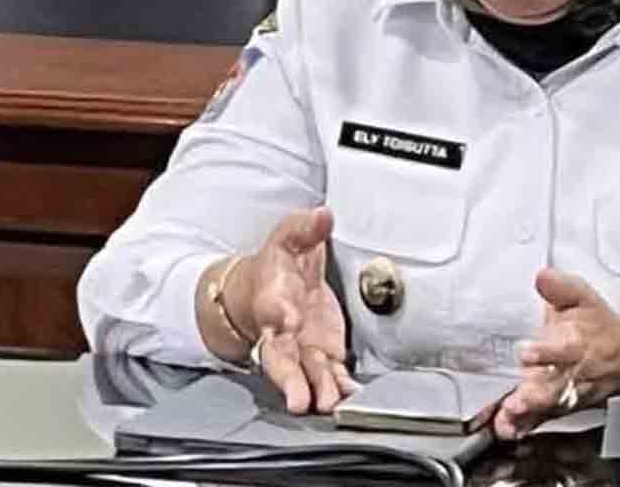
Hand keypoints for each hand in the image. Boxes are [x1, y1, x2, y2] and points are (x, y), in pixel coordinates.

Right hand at [223, 206, 355, 413]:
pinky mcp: (324, 353)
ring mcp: (304, 347)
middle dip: (291, 380)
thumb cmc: (277, 265)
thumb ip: (304, 227)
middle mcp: (285, 332)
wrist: (268, 288)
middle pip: (284, 360)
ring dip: (319, 389)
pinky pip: (332, 374)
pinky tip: (351, 398)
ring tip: (330, 405)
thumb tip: (322, 214)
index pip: (276, 315)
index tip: (289, 325)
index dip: (283, 323)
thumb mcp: (288, 238)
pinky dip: (341, 387)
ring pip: (309, 373)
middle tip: (300, 401)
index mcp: (274, 302)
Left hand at [494, 267, 619, 439]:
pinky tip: (508, 428)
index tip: (527, 352)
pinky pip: (544, 418)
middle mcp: (574, 371)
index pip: (564, 348)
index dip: (546, 351)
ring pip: (550, 405)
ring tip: (510, 414)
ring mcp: (568, 393)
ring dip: (530, 412)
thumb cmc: (600, 324)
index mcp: (578, 342)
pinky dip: (527, 426)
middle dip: (536, 394)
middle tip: (516, 399)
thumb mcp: (584, 297)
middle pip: (556, 385)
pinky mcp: (561, 406)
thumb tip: (542, 276)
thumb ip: (561, 287)